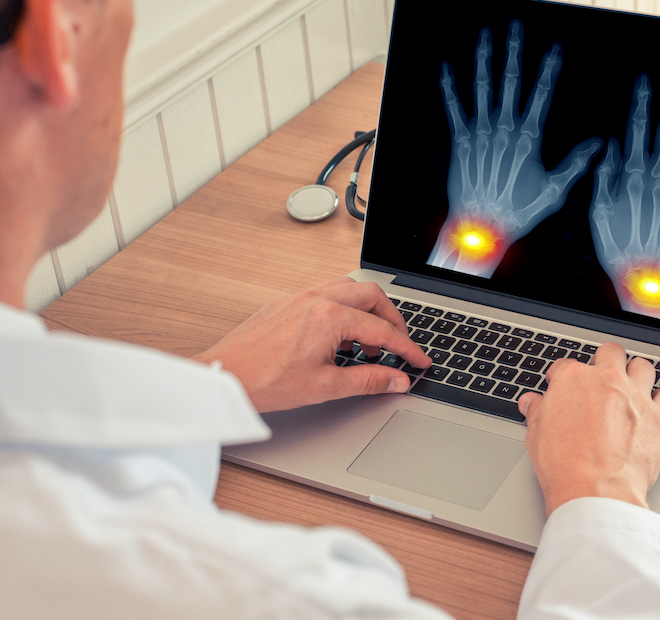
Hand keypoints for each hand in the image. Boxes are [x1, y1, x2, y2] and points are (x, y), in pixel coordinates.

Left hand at [192, 278, 430, 412]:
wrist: (223, 377)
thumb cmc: (265, 381)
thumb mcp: (325, 387)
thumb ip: (368, 381)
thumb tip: (396, 380)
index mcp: (330, 317)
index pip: (383, 330)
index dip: (407, 348)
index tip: (420, 361)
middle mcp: (316, 299)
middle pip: (372, 296)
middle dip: (391, 320)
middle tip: (398, 344)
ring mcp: (299, 297)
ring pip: (348, 289)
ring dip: (365, 312)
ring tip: (365, 344)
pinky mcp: (286, 303)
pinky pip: (326, 294)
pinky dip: (342, 311)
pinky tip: (336, 339)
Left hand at [427, 20, 602, 277]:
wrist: (482, 228)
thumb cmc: (519, 212)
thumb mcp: (555, 190)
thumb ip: (577, 164)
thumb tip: (600, 144)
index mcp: (528, 138)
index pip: (542, 95)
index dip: (549, 70)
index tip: (555, 49)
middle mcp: (503, 129)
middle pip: (510, 82)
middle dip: (514, 52)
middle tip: (516, 29)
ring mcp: (480, 133)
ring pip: (482, 89)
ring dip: (483, 60)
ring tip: (485, 37)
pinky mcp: (461, 142)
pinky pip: (454, 109)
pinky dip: (449, 88)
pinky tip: (446, 69)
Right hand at [518, 344, 659, 515]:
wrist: (596, 493)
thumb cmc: (565, 467)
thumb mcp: (537, 436)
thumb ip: (537, 412)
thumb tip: (531, 402)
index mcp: (574, 380)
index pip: (567, 365)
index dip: (563, 376)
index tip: (563, 385)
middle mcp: (607, 380)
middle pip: (611, 352)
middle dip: (605, 360)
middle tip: (601, 376)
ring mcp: (636, 396)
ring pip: (642, 367)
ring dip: (635, 374)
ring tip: (630, 387)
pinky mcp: (659, 417)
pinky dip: (659, 401)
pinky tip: (651, 410)